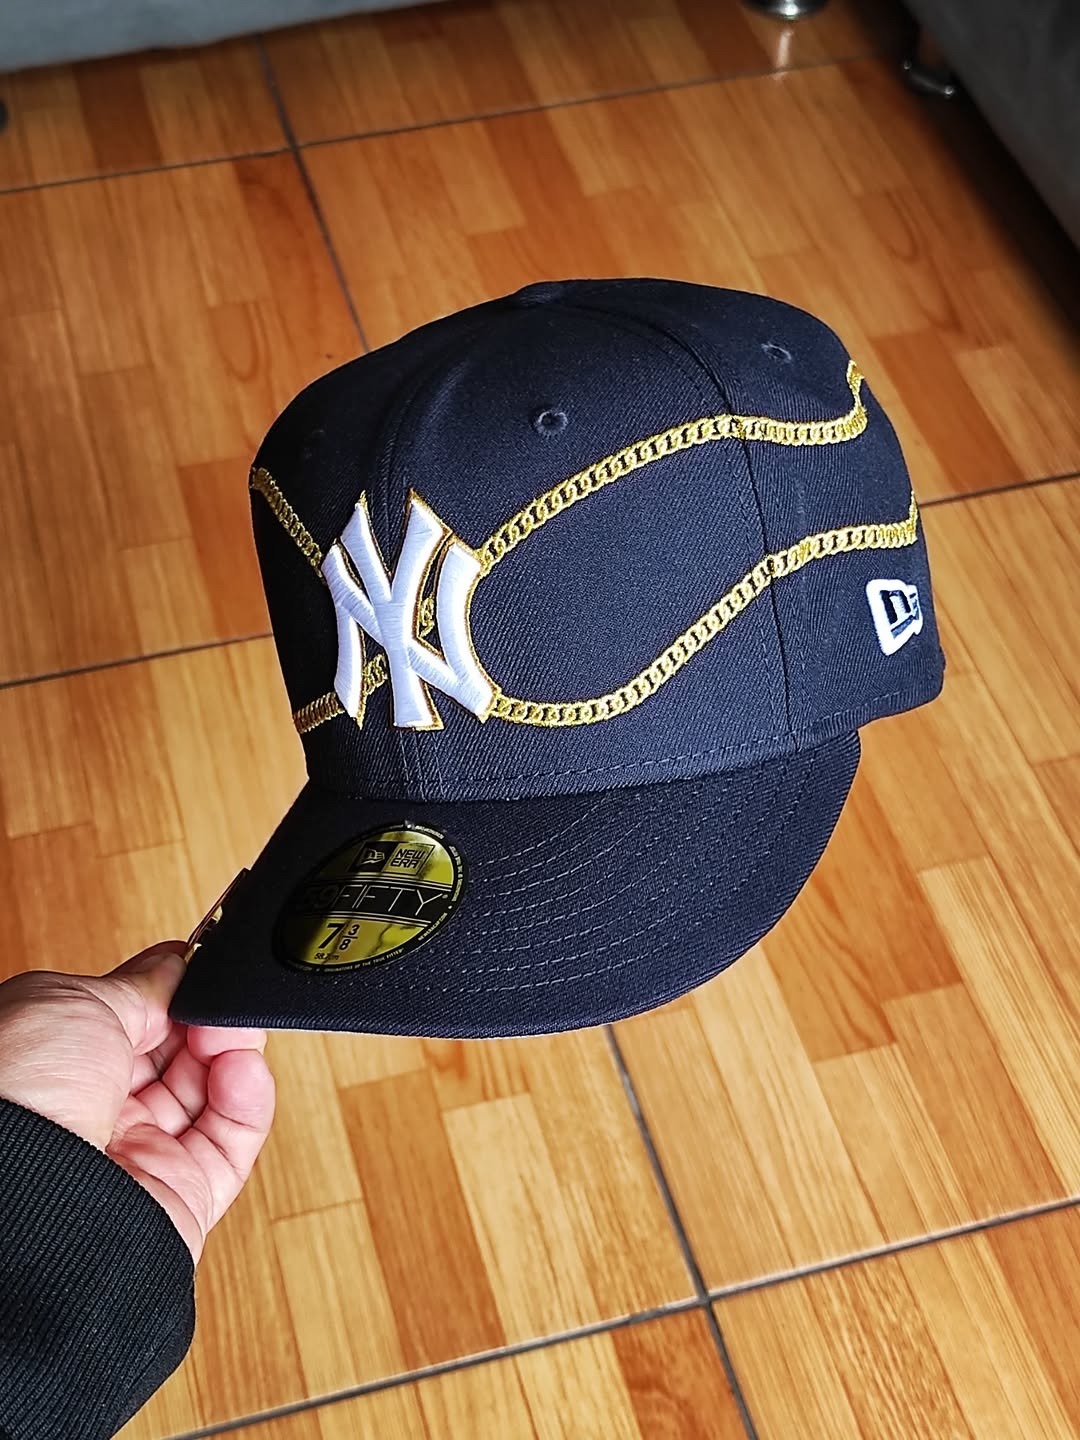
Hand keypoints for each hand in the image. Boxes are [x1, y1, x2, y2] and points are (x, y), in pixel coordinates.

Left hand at [0, 943, 274, 1263]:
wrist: (27, 1191)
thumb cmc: (19, 1091)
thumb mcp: (79, 1000)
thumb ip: (143, 983)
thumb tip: (182, 966)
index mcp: (58, 1062)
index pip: (136, 1020)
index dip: (172, 991)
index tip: (198, 966)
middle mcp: (95, 1111)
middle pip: (178, 1054)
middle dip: (206, 1019)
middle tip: (216, 1001)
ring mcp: (138, 1154)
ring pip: (212, 1092)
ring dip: (232, 1052)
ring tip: (228, 1033)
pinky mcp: (183, 1195)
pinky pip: (233, 1141)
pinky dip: (249, 1100)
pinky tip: (242, 1068)